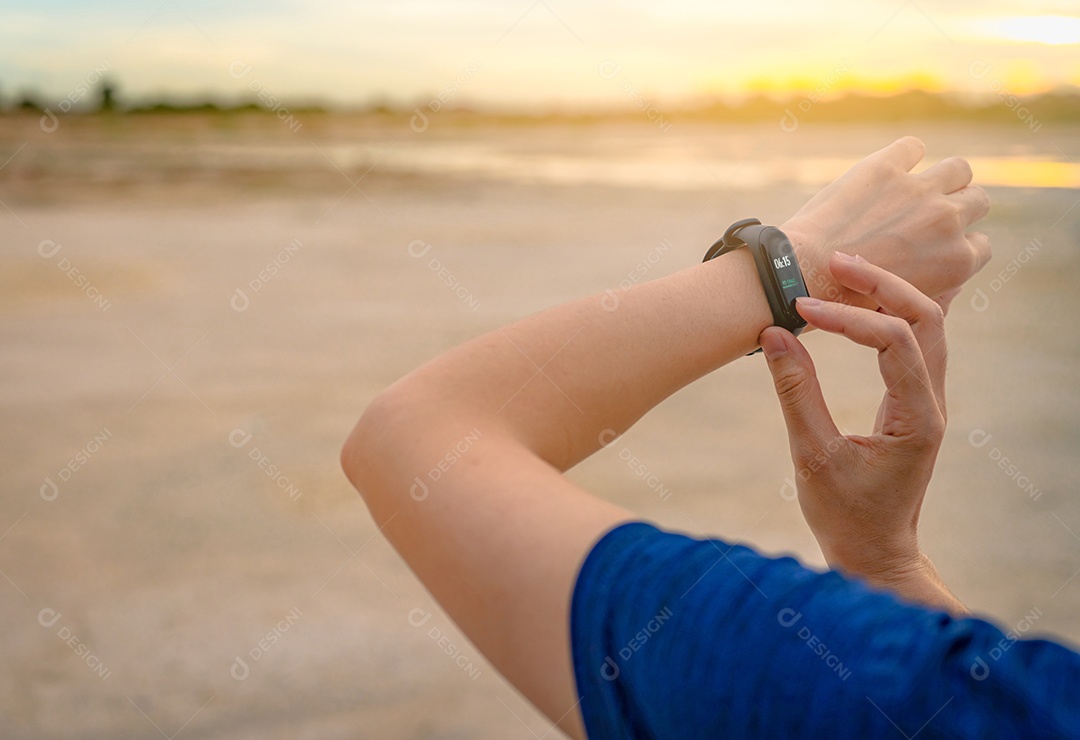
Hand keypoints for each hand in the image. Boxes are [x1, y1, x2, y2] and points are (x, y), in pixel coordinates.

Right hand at [758, 252, 959, 586]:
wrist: (874, 553)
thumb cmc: (844, 515)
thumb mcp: (811, 456)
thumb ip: (795, 393)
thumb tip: (774, 333)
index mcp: (917, 419)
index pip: (894, 341)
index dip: (847, 318)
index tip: (800, 310)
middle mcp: (933, 403)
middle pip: (928, 317)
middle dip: (883, 283)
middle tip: (836, 262)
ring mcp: (929, 401)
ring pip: (927, 325)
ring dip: (890, 293)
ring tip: (844, 272)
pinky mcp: (915, 402)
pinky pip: (916, 342)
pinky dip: (890, 314)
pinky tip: (861, 301)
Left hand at [782, 136, 990, 307]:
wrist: (802, 276)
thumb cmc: (844, 301)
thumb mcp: (904, 307)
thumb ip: (934, 290)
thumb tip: (952, 282)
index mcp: (957, 262)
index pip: (981, 245)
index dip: (958, 244)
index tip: (937, 246)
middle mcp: (948, 221)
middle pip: (977, 201)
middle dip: (958, 207)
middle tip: (927, 215)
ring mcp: (920, 190)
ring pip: (958, 168)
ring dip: (943, 176)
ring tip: (914, 188)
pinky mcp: (886, 167)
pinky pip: (912, 147)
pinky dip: (904, 155)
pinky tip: (886, 171)